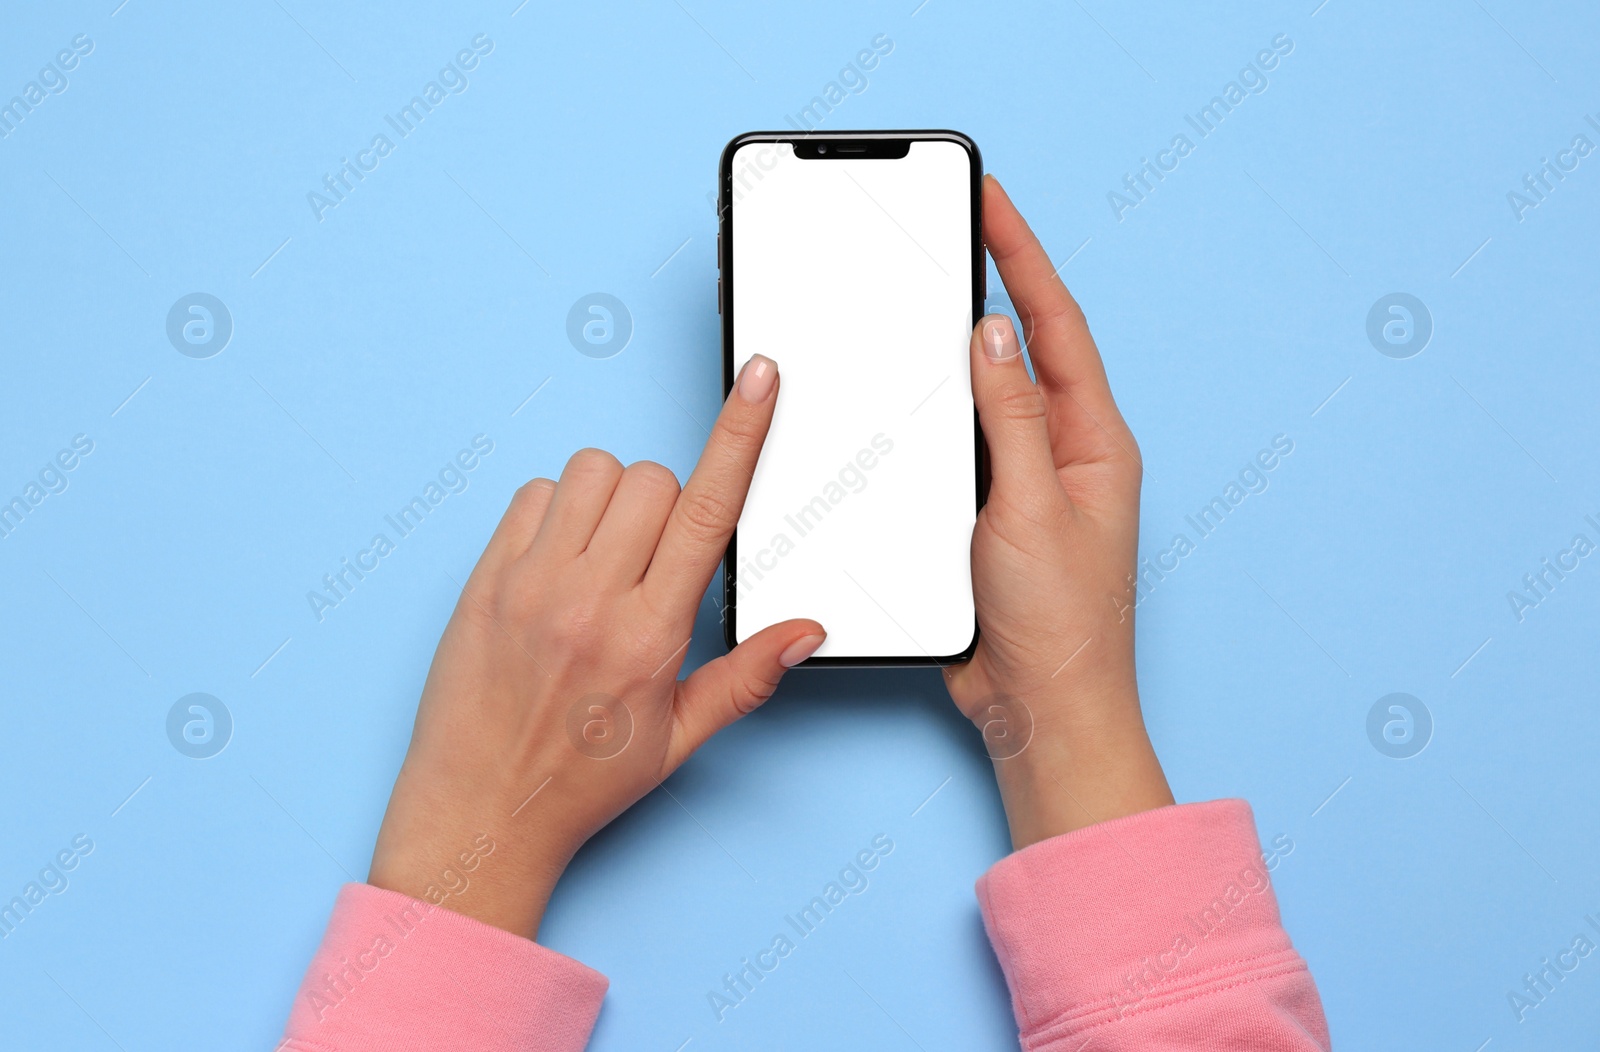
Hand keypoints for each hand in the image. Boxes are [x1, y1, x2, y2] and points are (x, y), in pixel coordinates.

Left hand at [368, 355, 824, 938]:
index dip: (740, 436)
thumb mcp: (680, 740)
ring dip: (613, 495)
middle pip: (653, 481)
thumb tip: (806, 631)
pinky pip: (531, 495)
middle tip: (653, 559)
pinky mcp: (483, 580)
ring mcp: (530, 585)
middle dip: (669, 502)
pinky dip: (555, 509)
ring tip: (604, 552)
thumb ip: (748, 677)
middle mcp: (591, 600)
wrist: (481, 814)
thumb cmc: (580, 783)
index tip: (759, 380)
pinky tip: (558, 559)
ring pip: (591, 472)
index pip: (708, 512)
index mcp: (650, 637)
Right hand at [946, 176, 1172, 849]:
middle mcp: (1061, 454)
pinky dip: (930, 414)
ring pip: (983, 397)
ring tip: (925, 294)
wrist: (1041, 712)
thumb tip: (992, 335)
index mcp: (1093, 443)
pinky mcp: (984, 516)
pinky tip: (904, 398)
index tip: (991, 203)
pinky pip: (955, 447)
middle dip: (991, 284)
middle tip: (955, 229)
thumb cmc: (1060, 627)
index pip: (1054, 327)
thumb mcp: (1033, 510)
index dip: (1021, 258)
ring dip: (954, 350)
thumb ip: (1011, 419)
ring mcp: (1021, 484)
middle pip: (1022, 350)